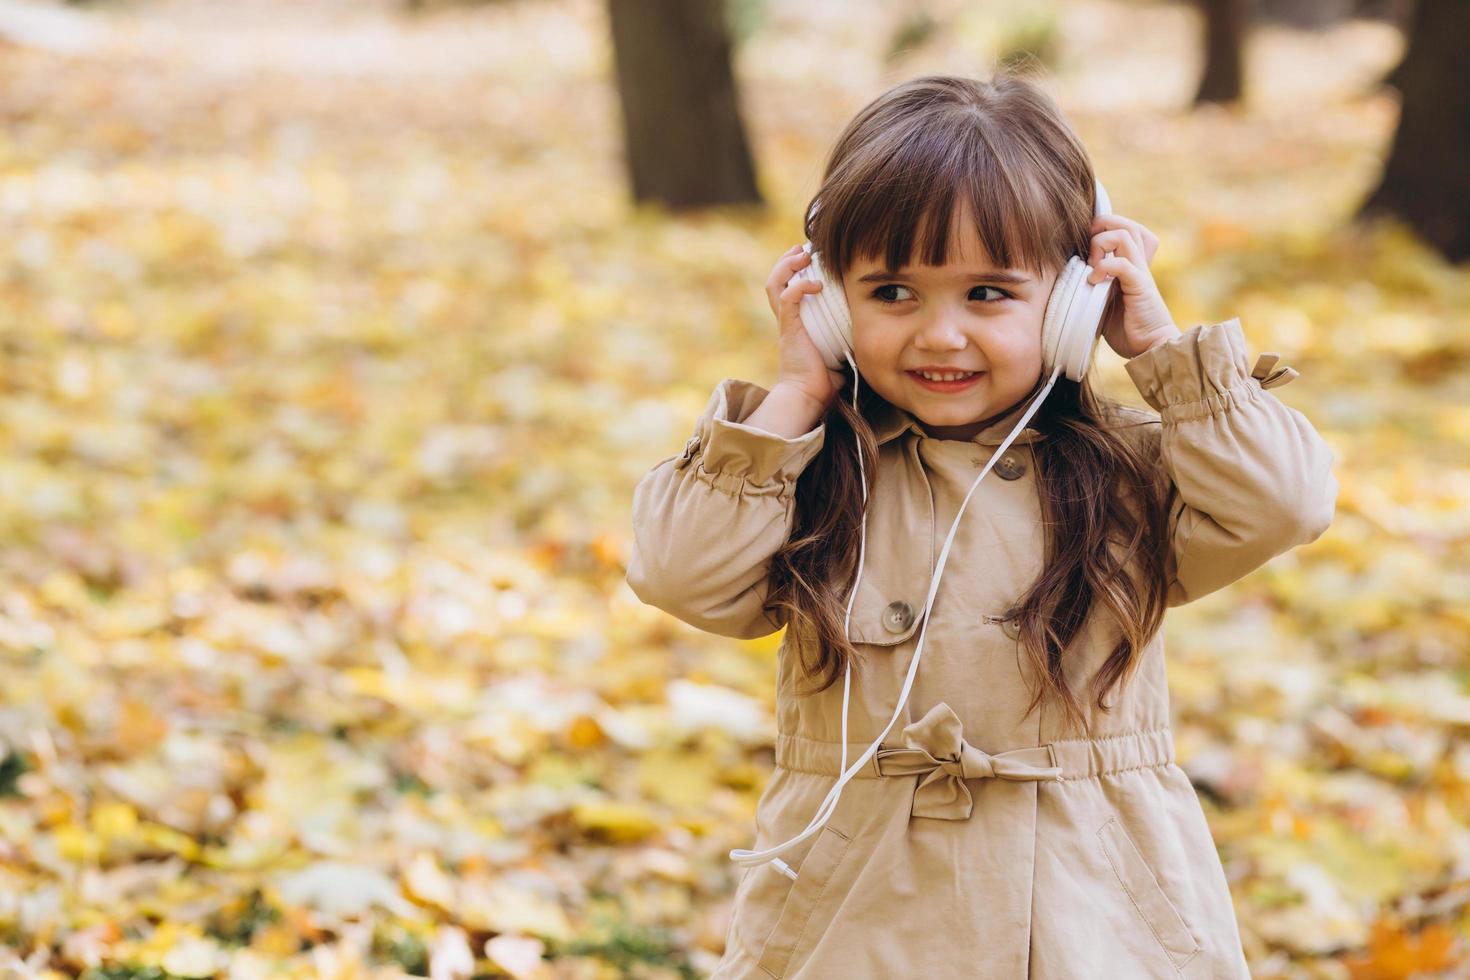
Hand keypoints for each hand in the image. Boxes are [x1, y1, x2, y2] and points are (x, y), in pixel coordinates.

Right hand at [765, 244, 846, 410]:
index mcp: (796, 323)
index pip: (787, 288)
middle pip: (775, 280)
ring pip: (774, 284)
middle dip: (787, 261)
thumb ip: (848, 338)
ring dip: (787, 266)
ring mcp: (786, 323)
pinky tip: (817, 285)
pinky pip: (788, 298)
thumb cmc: (823, 381)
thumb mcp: (839, 352)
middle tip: (804, 249)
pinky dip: (801, 286)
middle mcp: (787, 319)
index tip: (810, 257)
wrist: (808, 396)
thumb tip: (870, 332)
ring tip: (802, 255)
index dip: (795, 270)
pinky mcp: (789, 328)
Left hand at [1084, 214, 1181, 358]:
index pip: (1123, 228)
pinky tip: (1093, 282)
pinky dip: (1103, 268)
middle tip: (1088, 248)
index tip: (1084, 245)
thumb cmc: (1126, 328)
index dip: (1103, 228)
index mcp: (1130, 263)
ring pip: (1125, 234)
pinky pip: (1122, 264)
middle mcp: (1137, 263)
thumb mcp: (1102, 301)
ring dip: (1102, 244)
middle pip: (1126, 223)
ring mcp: (1140, 272)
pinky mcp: (1140, 285)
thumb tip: (1066, 278)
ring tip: (1091, 265)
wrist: (1150, 347)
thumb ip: (1092, 285)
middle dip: (1102, 226)